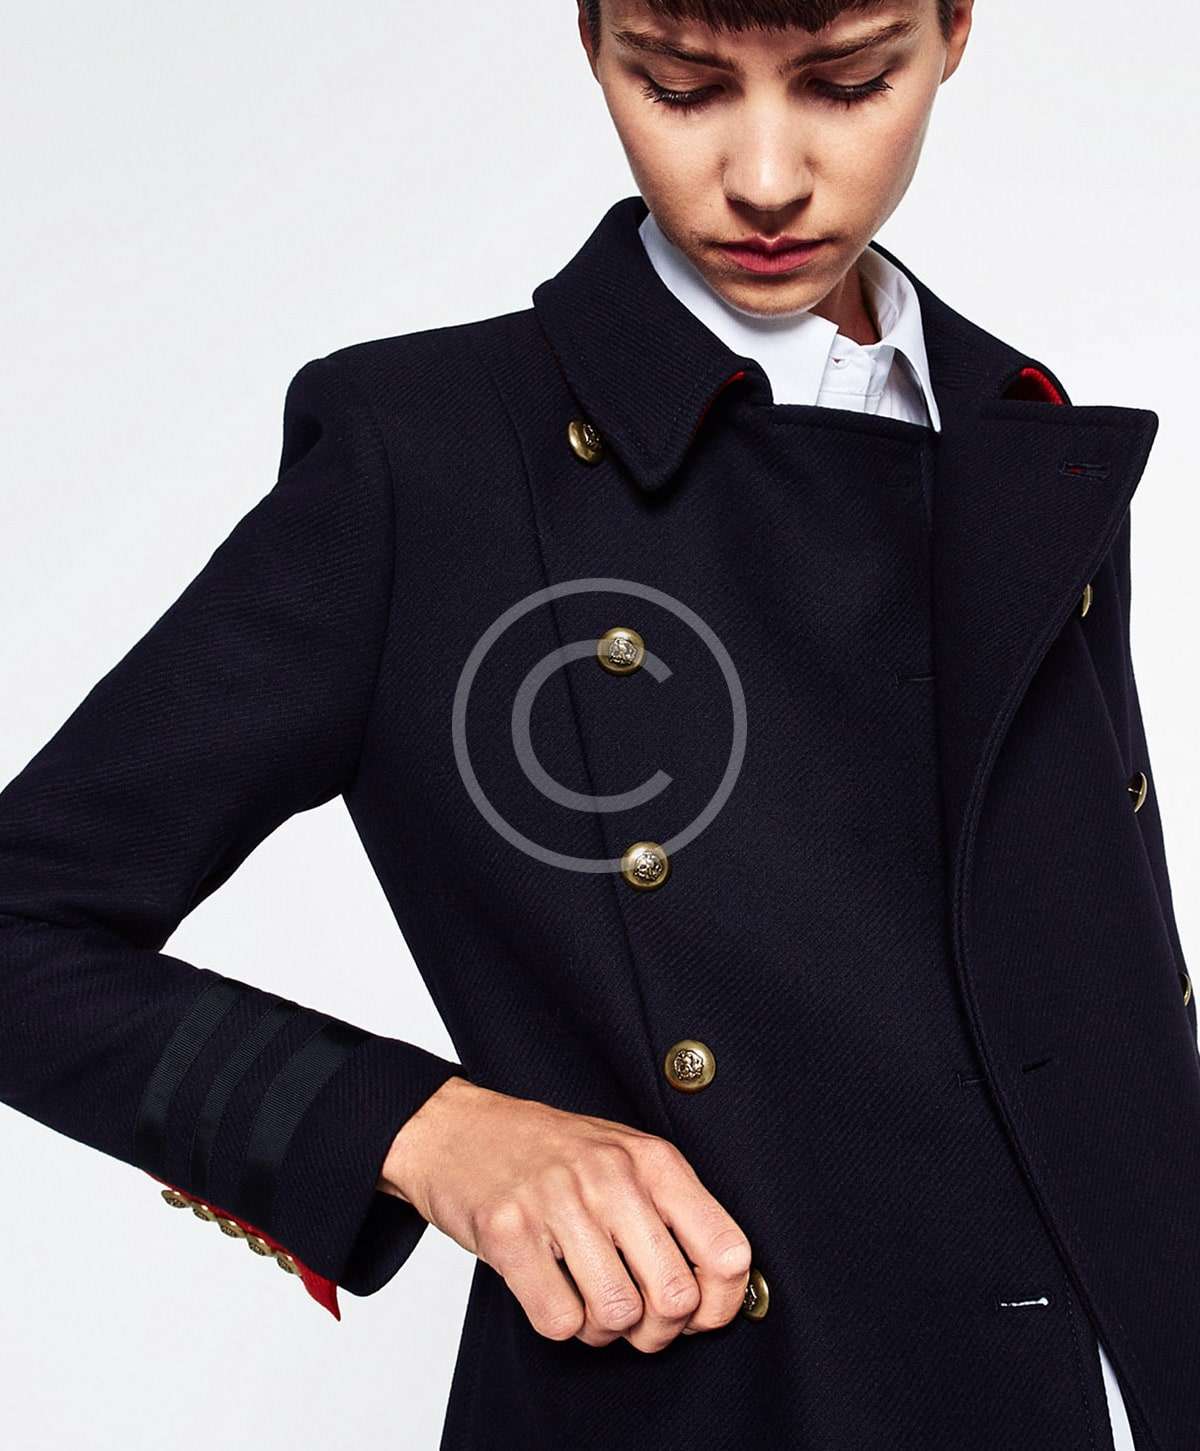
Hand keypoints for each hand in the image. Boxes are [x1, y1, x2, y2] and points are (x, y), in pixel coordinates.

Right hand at [378, 1075, 751, 1351]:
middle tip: (637, 1318)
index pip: (727, 1251)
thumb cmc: (548, 1152)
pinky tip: (549, 1287)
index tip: (701, 1314)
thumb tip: (721, 1290)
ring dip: (604, 1329)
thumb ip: (673, 1212)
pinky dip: (559, 1322)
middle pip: (675, 1297)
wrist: (455, 1131)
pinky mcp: (509, 1232)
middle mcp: (612, 1176)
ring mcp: (559, 1201)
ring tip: (587, 1297)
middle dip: (658, 1330)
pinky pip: (560, 1321)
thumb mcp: (624, 1157)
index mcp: (652, 1160)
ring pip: (617, 1315)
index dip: (722, 1303)